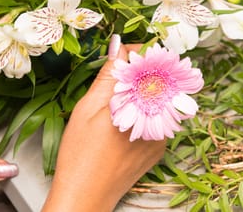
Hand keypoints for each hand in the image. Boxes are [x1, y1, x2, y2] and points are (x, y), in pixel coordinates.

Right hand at [42, 35, 166, 211]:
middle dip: (138, 72)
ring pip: (156, 99)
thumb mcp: (88, 108)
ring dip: (140, 92)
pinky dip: (142, 112)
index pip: (151, 62)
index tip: (121, 53)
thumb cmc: (80, 154)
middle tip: (115, 76)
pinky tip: (121, 122)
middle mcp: (159, 119)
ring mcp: (163, 136)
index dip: (136, 53)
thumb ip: (109, 74)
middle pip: (156, 80)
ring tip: (114, 103)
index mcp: (141, 105)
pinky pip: (156, 119)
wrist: (86, 196)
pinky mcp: (160, 148)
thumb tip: (119, 46)